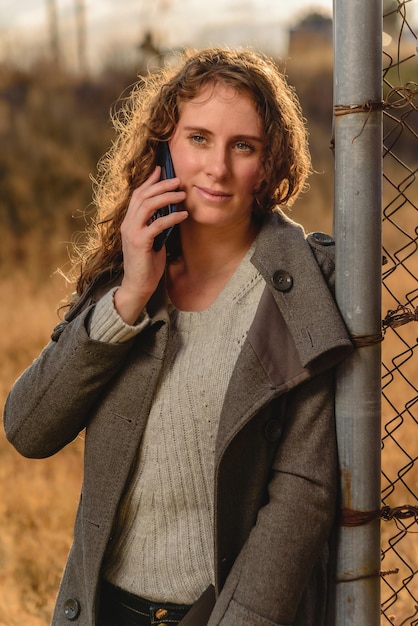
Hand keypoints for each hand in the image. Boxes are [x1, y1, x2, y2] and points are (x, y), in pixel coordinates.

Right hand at [114, 167, 186, 323]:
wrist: (138, 285)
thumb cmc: (147, 264)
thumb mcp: (152, 240)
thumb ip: (156, 225)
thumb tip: (170, 211)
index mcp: (129, 222)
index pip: (137, 195)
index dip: (149, 181)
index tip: (161, 170)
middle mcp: (128, 224)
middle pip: (142, 196)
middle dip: (161, 185)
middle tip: (177, 180)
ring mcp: (132, 232)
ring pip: (148, 206)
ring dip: (167, 197)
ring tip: (182, 194)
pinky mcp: (139, 243)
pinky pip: (157, 224)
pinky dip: (172, 217)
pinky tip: (183, 215)